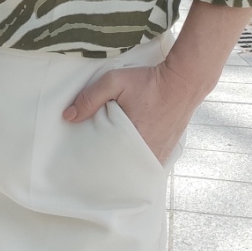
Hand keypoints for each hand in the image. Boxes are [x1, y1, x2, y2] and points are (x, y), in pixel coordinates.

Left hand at [63, 62, 197, 164]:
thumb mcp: (115, 81)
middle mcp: (147, 153)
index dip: (93, 161)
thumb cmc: (148, 82)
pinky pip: (146, 164)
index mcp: (132, 140)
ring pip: (134, 169)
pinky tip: (126, 156)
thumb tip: (68, 117)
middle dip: (106, 165)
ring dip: (122, 165)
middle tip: (92, 162)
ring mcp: (159, 155)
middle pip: (120, 168)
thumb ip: (90, 97)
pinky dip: (136, 162)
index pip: (106, 161)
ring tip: (108, 161)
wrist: (183, 82)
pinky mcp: (166, 152)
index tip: (82, 159)